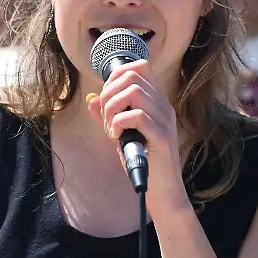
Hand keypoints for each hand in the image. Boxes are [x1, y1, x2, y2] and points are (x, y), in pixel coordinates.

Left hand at [86, 60, 183, 209]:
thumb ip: (108, 115)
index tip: (106, 96)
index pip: (141, 67)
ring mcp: (164, 120)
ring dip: (112, 108)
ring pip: (133, 92)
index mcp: (156, 102)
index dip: (117, 74)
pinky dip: (118, 123)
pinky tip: (116, 137)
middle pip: (133, 75)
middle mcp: (163, 106)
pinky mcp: (161, 136)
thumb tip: (92, 98)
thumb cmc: (142, 160)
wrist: (161, 191)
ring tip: (110, 128)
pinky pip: (136, 115)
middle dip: (109, 92)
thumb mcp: (121, 133)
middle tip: (105, 116)